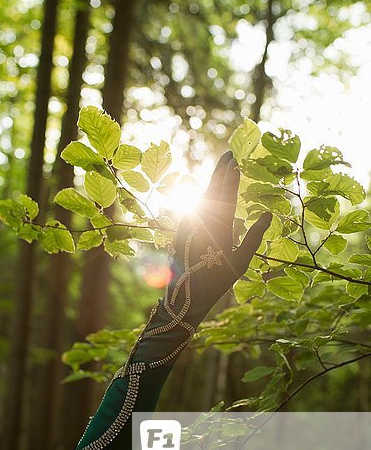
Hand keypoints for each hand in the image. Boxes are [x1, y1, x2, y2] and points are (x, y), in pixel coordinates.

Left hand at [166, 150, 271, 328]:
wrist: (185, 296)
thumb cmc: (218, 281)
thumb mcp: (241, 261)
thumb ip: (255, 236)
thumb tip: (268, 214)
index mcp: (220, 228)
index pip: (227, 195)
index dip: (232, 177)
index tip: (236, 161)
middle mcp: (202, 221)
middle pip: (213, 189)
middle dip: (221, 170)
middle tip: (228, 153)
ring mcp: (189, 224)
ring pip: (202, 196)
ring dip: (213, 180)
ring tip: (222, 166)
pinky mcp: (181, 229)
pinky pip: (194, 206)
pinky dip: (204, 195)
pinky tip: (210, 190)